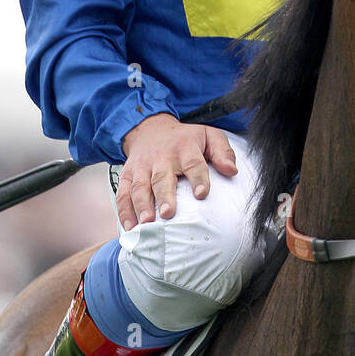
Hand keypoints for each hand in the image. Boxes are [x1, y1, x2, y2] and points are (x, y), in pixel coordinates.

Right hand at [117, 114, 237, 228]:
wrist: (150, 129)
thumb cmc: (185, 139)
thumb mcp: (208, 136)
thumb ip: (223, 152)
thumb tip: (232, 171)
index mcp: (184, 147)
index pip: (193, 163)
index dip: (198, 177)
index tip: (202, 194)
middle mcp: (161, 157)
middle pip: (162, 177)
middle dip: (164, 196)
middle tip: (167, 213)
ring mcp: (141, 167)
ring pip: (139, 187)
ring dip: (141, 206)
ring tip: (146, 223)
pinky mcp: (126, 175)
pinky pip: (122, 193)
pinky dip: (123, 211)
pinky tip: (129, 227)